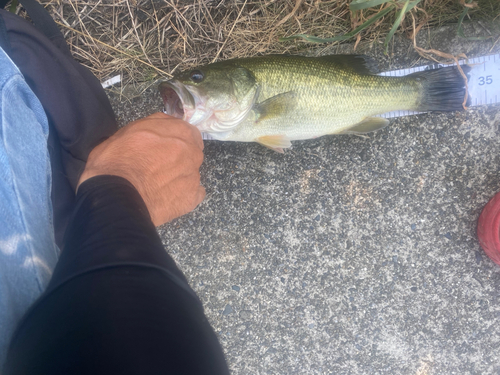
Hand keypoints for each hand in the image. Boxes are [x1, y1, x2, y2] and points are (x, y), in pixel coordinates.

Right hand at [78, 112, 204, 225]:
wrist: (116, 196)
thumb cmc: (117, 160)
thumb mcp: (130, 129)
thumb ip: (155, 125)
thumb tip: (165, 126)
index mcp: (181, 132)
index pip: (188, 133)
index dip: (176, 140)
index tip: (165, 148)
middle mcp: (193, 152)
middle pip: (192, 153)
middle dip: (179, 158)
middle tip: (158, 167)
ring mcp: (194, 176)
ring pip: (191, 174)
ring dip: (179, 177)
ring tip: (157, 186)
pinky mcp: (192, 199)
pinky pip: (193, 195)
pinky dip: (183, 196)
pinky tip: (167, 198)